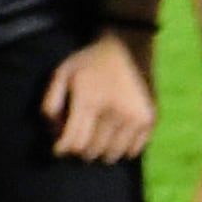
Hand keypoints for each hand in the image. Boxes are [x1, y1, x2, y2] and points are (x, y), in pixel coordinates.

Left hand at [43, 28, 157, 163]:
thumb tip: (54, 132)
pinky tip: (115, 135)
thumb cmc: (90, 62)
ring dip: (100, 151)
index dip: (62, 149)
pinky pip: (133, 151)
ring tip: (96, 138)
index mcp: (90, 100)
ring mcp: (135, 117)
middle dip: (79, 150)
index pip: (74, 143)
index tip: (59, 147)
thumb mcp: (62, 73)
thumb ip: (50, 102)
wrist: (129, 45)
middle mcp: (115, 111)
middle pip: (91, 152)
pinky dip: (122, 149)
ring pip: (112, 155)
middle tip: (78, 138)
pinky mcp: (150, 119)